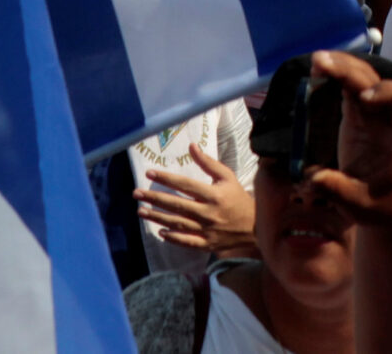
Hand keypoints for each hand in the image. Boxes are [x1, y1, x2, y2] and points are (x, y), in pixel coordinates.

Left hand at [135, 144, 256, 256]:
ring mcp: (207, 230)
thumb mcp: (227, 176)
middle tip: (136, 194)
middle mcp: (208, 213)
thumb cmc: (238, 197)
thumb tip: (191, 146)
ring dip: (158, 217)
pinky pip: (187, 242)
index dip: (166, 178)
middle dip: (155, 198)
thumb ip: (208, 163)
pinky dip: (174, 238)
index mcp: (213, 194)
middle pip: (177, 205)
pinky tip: (161, 233)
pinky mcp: (207, 244)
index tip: (149, 173)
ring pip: (178, 224)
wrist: (254, 226)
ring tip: (141, 211)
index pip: (185, 184)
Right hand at [300, 49, 391, 230]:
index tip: (364, 100)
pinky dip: (337, 76)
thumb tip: (313, 177)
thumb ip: (338, 191)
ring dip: (343, 67)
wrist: (387, 208)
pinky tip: (318, 70)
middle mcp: (387, 121)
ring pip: (363, 79)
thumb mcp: (359, 207)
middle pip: (377, 82)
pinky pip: (350, 88)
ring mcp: (373, 116)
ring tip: (317, 60)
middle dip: (352, 71)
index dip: (388, 93)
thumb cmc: (379, 207)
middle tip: (321, 64)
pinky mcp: (358, 117)